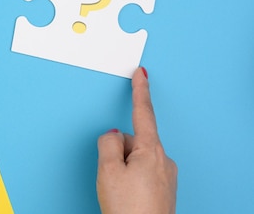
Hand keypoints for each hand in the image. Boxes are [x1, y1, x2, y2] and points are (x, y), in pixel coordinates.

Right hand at [96, 67, 177, 213]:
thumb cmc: (129, 209)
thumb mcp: (108, 171)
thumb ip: (106, 144)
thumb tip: (111, 136)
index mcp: (150, 150)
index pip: (143, 113)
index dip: (140, 90)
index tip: (141, 73)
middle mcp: (163, 160)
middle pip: (132, 140)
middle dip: (117, 150)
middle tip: (110, 175)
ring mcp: (166, 176)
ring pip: (135, 158)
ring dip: (122, 167)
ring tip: (118, 191)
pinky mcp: (164, 190)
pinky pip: (141, 173)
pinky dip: (130, 179)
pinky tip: (126, 196)